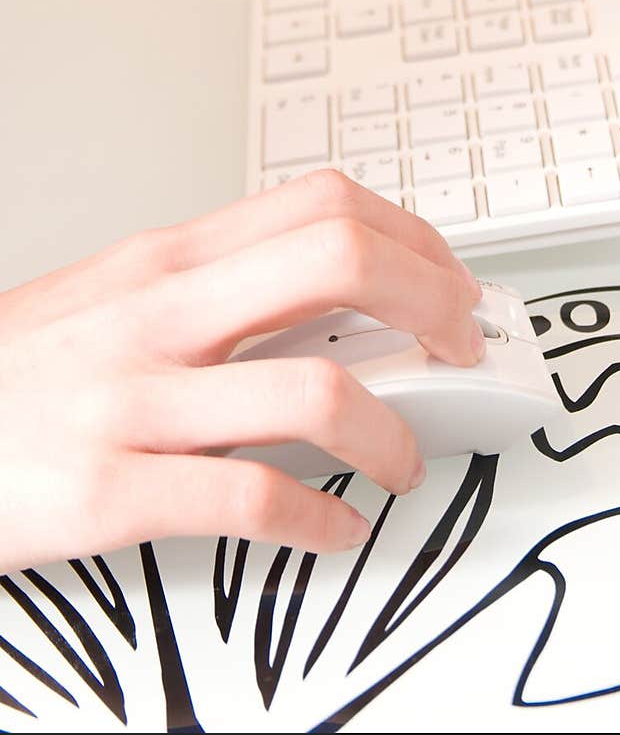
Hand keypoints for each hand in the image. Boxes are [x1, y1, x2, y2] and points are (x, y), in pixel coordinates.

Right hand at [0, 172, 483, 570]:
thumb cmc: (20, 372)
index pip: (324, 204)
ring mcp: (134, 400)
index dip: (416, 238)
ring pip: (317, 392)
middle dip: (435, 305)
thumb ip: (223, 290)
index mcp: (168, 258)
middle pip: (341, 261)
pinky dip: (319, 523)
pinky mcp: (108, 492)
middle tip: (461, 351)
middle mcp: (159, 312)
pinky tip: (333, 530)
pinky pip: (251, 502)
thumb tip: (339, 299)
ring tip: (404, 462)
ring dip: (395, 435)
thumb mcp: (119, 298)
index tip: (451, 282)